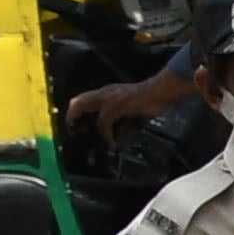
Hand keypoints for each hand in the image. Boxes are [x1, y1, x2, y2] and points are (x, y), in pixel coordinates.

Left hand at [58, 67, 192, 142]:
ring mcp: (108, 99)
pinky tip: (111, 143)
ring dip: (80, 123)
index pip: (85, 99)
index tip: (76, 124)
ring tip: (83, 136)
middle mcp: (105, 93)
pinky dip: (106, 135)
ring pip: (82, 107)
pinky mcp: (115, 107)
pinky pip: (103, 123)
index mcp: (108, 92)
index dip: (77, 111)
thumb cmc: (153, 98)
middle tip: (73, 130)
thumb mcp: (134, 108)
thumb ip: (125, 118)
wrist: (161, 90)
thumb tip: (122, 132)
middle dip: (72, 115)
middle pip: (78, 101)